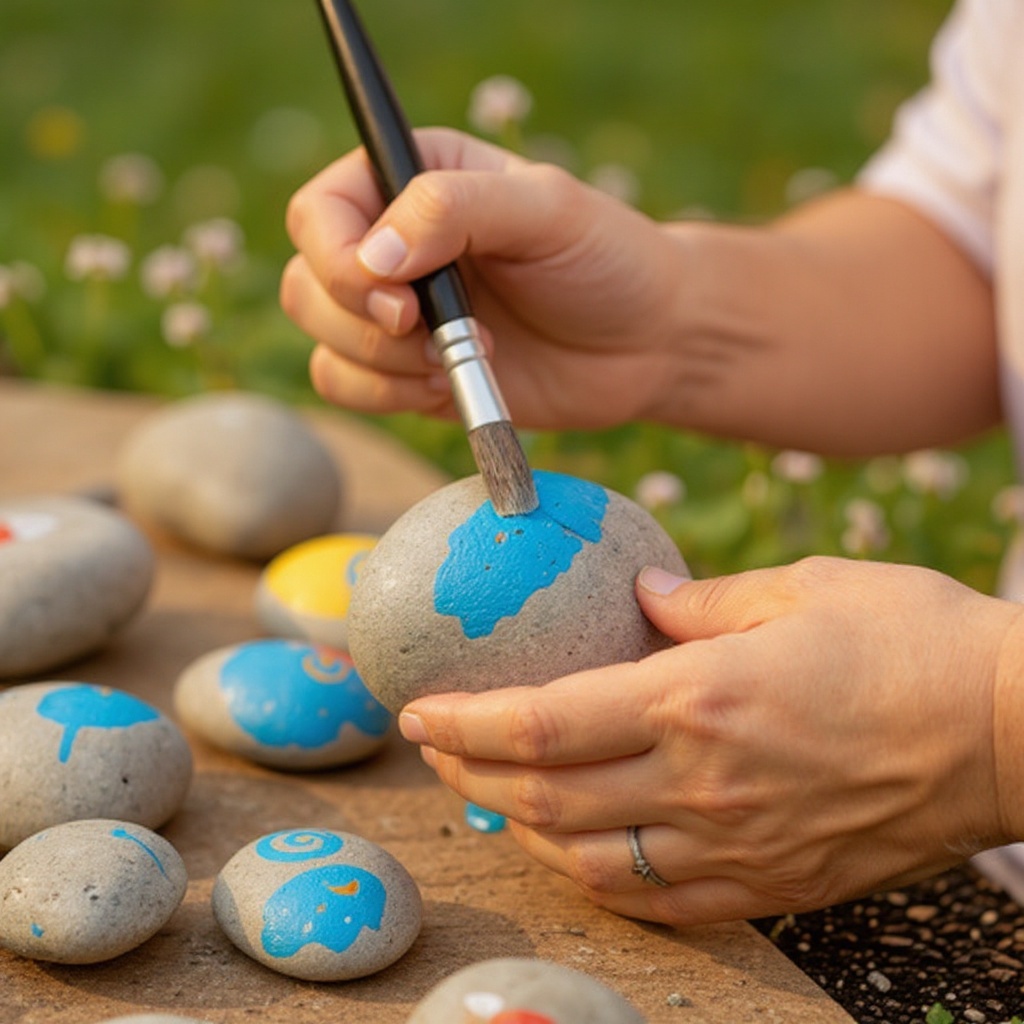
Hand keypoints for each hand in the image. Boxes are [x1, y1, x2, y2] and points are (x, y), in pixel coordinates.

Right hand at [281, 128, 687, 429]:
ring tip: (459, 360)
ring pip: (321, 340)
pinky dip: (387, 396)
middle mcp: (391, 243)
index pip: (319, 213)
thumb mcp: (546, 211)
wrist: (646, 343)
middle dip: (364, 322)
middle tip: (436, 334)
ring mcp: (396, 313)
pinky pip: (347, 387)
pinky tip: (449, 387)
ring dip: (382, 363)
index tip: (401, 296)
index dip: (339, 260)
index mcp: (414, 180)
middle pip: (308, 282)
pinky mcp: (406, 372)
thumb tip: (372, 257)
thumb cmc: (606, 260)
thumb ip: (455, 210)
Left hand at [397, 556, 1021, 926]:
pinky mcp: (772, 885)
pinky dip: (596, 877)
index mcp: (701, 699)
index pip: (545, 723)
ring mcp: (735, 846)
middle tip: (435, 751)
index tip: (419, 711)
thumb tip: (642, 602)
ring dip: (522, 828)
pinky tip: (575, 850)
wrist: (1009, 729)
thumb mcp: (801, 589)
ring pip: (588, 860)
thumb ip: (703, 602)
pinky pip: (657, 901)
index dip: (468, 721)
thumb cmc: (911, 641)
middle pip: (546, 796)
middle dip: (473, 773)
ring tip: (491, 795)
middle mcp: (703, 783)